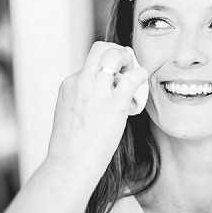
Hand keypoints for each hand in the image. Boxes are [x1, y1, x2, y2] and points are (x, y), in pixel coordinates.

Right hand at [47, 42, 148, 177]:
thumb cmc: (70, 146)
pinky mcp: (114, 104)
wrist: (69, 163)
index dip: (105, 66)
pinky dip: (141, 73)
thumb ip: (81, 100)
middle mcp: (81, 82)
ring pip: (114, 55)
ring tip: (133, 71)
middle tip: (125, 64)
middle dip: (115, 51)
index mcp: (69, 85)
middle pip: (100, 49)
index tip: (114, 75)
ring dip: (127, 58)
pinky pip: (133, 78)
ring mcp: (97, 91)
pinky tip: (143, 78)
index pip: (89, 63)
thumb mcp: (68, 113)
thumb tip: (98, 97)